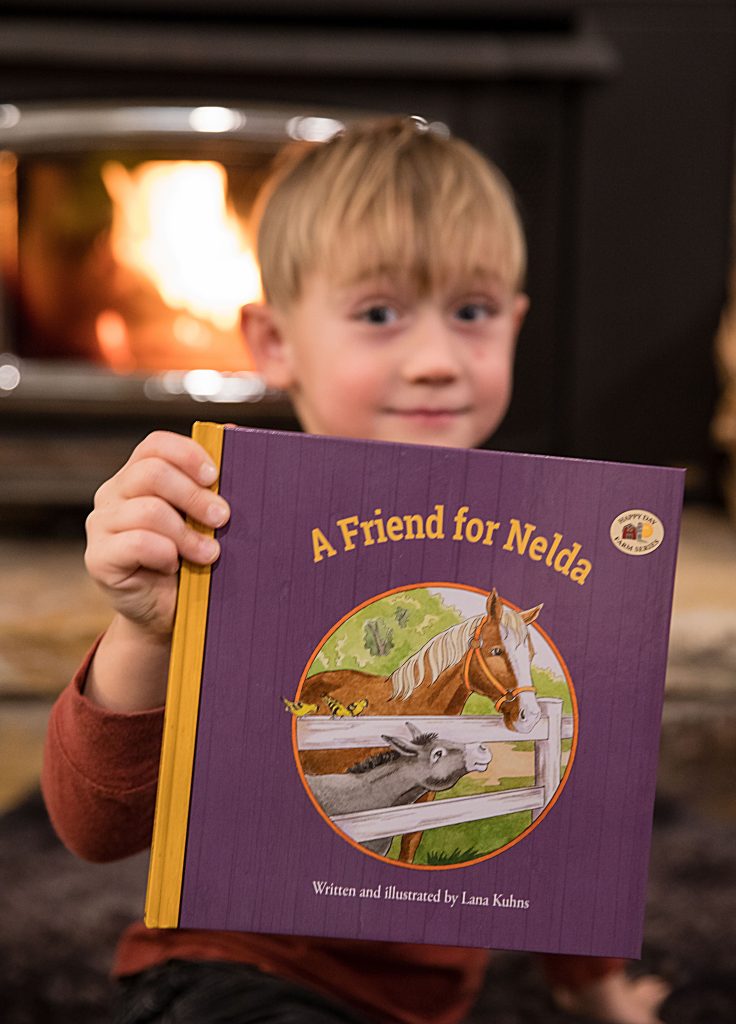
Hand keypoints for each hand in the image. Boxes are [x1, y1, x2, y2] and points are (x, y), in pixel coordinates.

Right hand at [85, 430, 229, 637]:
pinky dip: (164, 554)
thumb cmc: (193, 561)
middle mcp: (113, 494)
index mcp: (139, 476)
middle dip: (194, 495)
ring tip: (209, 554)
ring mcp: (101, 525)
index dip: (187, 454)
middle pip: (151, 472)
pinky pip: (135, 543)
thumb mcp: (206, 521)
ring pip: (148, 510)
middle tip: (222, 518)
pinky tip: (174, 566)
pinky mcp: (98, 558)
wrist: (170, 613)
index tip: (215, 476)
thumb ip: (213, 483)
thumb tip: (233, 431)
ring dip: (187, 534)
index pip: (155, 445)